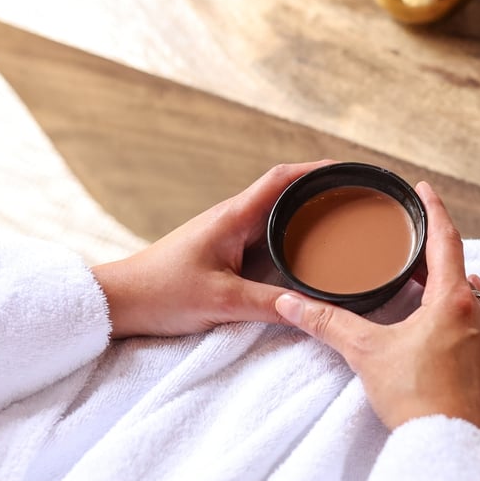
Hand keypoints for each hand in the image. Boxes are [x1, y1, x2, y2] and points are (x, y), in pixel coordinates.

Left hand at [92, 161, 331, 337]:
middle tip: (359, 201)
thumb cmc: (161, 293)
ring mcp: (228, 236)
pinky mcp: (223, 254)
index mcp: (234, 217)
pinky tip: (307, 256)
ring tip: (344, 224)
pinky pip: (266, 240)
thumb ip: (270, 304)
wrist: (120, 302)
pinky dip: (291, 240)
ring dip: (307, 216)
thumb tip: (316, 309)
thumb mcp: (221, 301)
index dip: (319, 170)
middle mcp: (233, 219)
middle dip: (322, 192)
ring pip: (276, 217)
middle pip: (286, 193)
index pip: (283, 179)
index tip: (351, 170)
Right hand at [275, 182, 479, 435]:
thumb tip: (289, 302)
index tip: (425, 189)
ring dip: (455, 286)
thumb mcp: (366, 353)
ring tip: (431, 284)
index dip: (434, 210)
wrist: (451, 448)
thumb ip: (327, 323)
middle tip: (411, 247)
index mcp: (452, 300)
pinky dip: (475, 316)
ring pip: (477, 299)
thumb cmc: (415, 398)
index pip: (445, 241)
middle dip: (435, 255)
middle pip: (460, 270)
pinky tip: (465, 322)